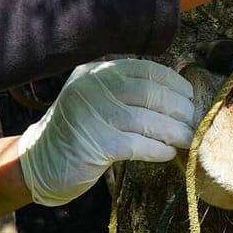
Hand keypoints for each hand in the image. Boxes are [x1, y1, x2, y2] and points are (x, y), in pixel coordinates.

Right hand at [16, 59, 197, 206]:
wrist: (39, 162)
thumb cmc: (77, 132)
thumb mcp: (95, 99)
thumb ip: (124, 90)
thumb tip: (177, 95)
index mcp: (96, 71)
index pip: (145, 69)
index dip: (174, 83)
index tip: (190, 97)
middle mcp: (93, 87)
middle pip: (150, 93)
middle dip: (179, 108)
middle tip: (194, 122)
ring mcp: (93, 114)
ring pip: (148, 120)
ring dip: (175, 131)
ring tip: (187, 139)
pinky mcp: (96, 144)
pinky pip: (138, 145)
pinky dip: (158, 149)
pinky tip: (167, 153)